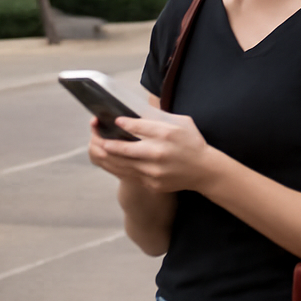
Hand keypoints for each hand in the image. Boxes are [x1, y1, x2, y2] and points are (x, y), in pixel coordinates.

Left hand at [87, 110, 215, 193]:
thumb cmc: (191, 142)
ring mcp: (154, 172)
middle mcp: (158, 154)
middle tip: (96, 135)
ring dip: (107, 156)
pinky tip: (110, 160)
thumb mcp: (180, 123)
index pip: (137, 127)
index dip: (122, 123)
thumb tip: (134, 116)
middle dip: (105, 142)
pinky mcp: (152, 184)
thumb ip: (157, 119)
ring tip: (97, 147)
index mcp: (165, 135)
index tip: (114, 120)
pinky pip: (129, 175)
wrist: (205, 171)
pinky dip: (117, 167)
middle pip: (124, 150)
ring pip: (122, 165)